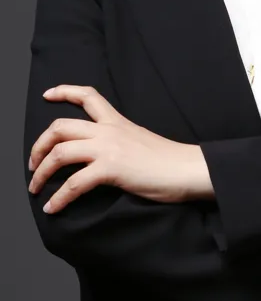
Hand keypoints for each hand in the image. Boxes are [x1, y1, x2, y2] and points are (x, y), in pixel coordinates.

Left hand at [28, 85, 201, 213]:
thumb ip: (118, 141)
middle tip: (33, 162)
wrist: (186, 168)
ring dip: (41, 172)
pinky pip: (74, 183)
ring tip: (36, 187)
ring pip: (60, 152)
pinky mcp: (111, 169)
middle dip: (39, 144)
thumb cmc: (167, 159)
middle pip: (61, 126)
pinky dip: (58, 198)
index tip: (48, 94)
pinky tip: (53, 208)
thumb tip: (102, 155)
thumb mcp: (139, 139)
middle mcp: (109, 130)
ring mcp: (109, 148)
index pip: (88, 95)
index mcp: (117, 121)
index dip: (64, 91)